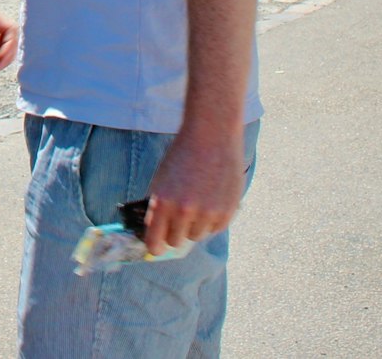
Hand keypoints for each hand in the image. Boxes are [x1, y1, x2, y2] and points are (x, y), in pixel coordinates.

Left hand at [141, 128, 246, 254]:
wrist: (212, 135)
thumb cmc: (182, 155)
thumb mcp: (161, 179)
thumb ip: (158, 207)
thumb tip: (156, 233)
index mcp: (162, 203)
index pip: (155, 242)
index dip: (155, 247)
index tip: (157, 247)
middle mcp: (184, 211)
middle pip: (175, 241)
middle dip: (174, 232)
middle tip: (178, 217)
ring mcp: (207, 213)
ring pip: (196, 236)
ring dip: (195, 224)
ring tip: (198, 200)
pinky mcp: (226, 212)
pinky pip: (214, 228)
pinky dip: (212, 219)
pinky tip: (212, 197)